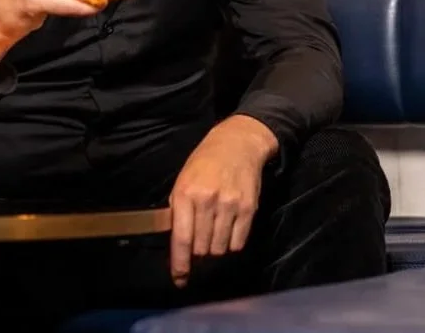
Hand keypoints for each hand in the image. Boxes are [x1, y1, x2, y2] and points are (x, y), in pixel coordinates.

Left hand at [169, 115, 278, 288]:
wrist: (237, 144)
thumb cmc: (204, 162)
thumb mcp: (183, 179)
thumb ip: (178, 210)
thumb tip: (176, 243)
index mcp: (186, 193)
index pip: (181, 238)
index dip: (180, 264)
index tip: (179, 279)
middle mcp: (207, 201)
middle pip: (201, 248)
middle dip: (198, 251)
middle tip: (199, 239)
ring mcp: (229, 205)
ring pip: (219, 249)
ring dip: (214, 248)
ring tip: (214, 230)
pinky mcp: (248, 209)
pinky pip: (238, 243)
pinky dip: (231, 243)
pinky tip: (228, 228)